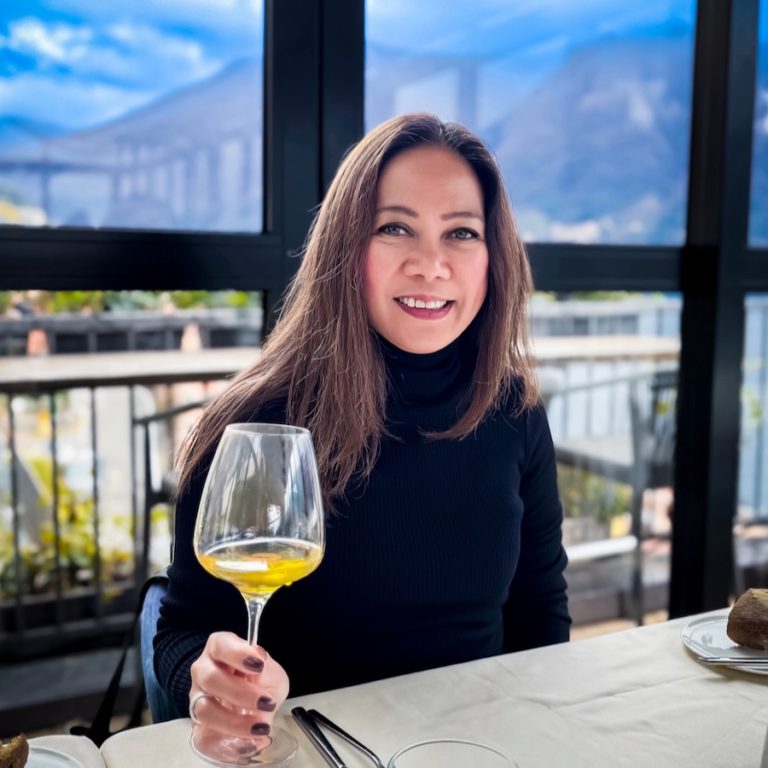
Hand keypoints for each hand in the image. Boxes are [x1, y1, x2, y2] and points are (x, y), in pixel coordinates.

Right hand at [189, 631, 289, 748]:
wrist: (256, 705)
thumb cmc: (261, 680)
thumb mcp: (271, 672)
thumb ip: (266, 669)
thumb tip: (260, 661)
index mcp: (220, 648)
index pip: (221, 644)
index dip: (238, 653)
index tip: (259, 664)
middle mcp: (203, 670)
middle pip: (210, 678)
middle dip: (239, 692)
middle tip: (265, 702)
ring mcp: (198, 698)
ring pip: (204, 708)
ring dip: (233, 720)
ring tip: (260, 726)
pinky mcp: (198, 725)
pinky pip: (204, 735)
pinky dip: (227, 739)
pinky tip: (248, 741)